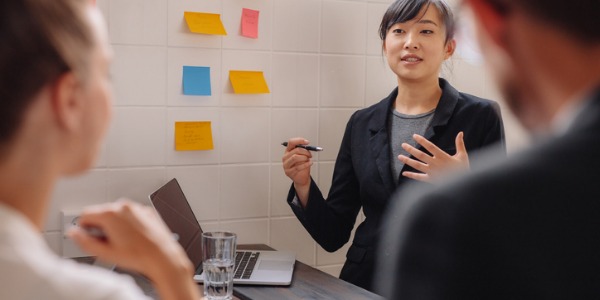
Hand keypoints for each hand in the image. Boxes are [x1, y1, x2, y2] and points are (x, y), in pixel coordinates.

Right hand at [68, 200, 199, 299]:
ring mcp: (136, 207)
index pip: (85, 214)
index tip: (89, 236)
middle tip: (106, 241)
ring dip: (114, 223)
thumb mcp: (104, 253)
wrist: (162, 256)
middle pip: (100, 212)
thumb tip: (73, 233)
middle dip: (99, 225)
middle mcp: (123, 206)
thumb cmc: (138, 255)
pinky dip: (128, 222)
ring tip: (121, 240)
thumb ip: (84, 242)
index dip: (84, 227)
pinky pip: (130, 214)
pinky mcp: (146, 210)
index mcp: (110, 214)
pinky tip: (133, 236)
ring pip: (116, 212)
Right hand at [282, 137, 313, 204]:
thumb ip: (303, 150)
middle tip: (310, 155)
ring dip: (305, 158)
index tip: (307, 142)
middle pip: (295, 150)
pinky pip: (298, 166)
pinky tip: (310, 163)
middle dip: (305, 152)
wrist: (302, 178)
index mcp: (288, 151)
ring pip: (295, 157)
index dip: (299, 140)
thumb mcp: (303, 156)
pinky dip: (306, 164)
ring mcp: (286, 165)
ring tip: (309, 160)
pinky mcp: (288, 172)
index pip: (291, 142)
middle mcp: (285, 157)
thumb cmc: (302, 166)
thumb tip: (307, 145)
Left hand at [398, 132, 468, 181]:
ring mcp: (432, 172)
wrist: (464, 185)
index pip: (430, 146)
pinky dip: (411, 175)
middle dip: (411, 149)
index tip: (414, 136)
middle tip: (403, 145)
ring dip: (407, 161)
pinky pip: (419, 177)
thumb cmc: (463, 169)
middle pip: (420, 155)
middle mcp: (436, 163)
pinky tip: (404, 173)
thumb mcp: (463, 155)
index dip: (422, 140)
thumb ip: (459, 144)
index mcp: (443, 156)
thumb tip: (460, 132)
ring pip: (417, 165)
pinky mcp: (431, 180)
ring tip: (399, 156)